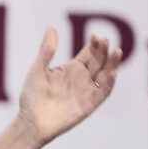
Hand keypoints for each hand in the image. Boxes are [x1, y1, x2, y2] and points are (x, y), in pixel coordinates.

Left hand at [18, 27, 122, 144]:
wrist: (30, 120)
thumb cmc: (32, 95)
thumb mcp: (38, 69)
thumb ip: (46, 51)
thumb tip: (51, 28)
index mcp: (72, 68)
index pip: (89, 52)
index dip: (94, 44)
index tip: (95, 36)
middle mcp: (82, 78)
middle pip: (99, 61)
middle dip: (103, 51)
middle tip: (105, 41)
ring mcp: (87, 91)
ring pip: (105, 74)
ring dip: (112, 64)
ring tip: (117, 51)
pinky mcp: (89, 104)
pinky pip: (103, 92)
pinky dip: (109, 82)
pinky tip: (112, 72)